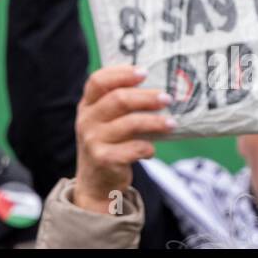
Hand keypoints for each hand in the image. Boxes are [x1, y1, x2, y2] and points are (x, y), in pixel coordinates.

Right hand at [72, 65, 174, 213]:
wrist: (94, 184)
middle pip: (118, 99)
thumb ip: (118, 104)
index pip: (98, 81)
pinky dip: (147, 147)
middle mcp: (86, 120)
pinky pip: (133, 148)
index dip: (121, 73)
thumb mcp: (103, 122)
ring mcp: (93, 140)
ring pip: (130, 124)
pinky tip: (151, 149)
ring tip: (171, 123)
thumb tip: (155, 88)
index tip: (143, 72)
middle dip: (146, 97)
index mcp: (86, 105)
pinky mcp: (104, 160)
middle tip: (166, 98)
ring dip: (154, 122)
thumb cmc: (107, 145)